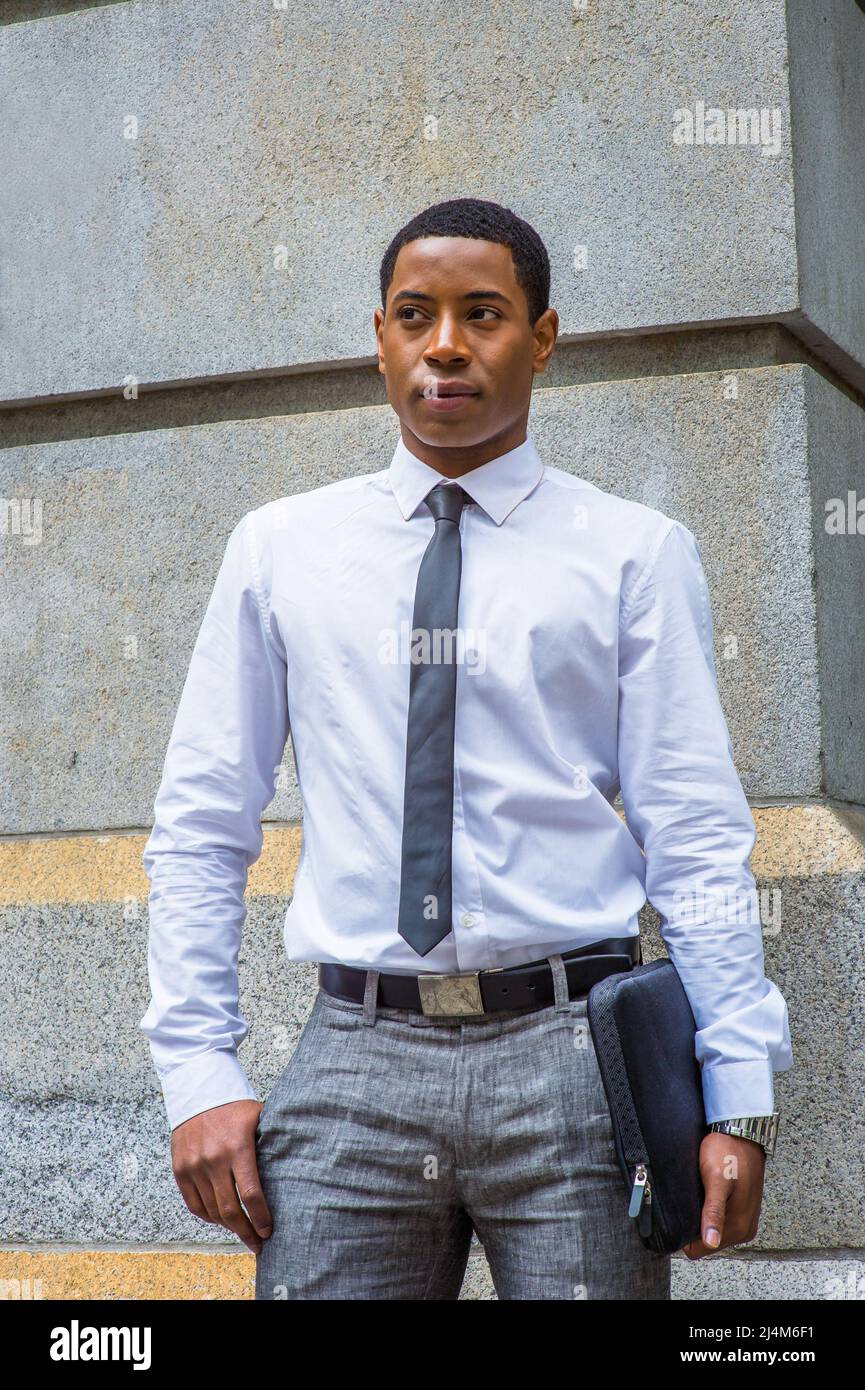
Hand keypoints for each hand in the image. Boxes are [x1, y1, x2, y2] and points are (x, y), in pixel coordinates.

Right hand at [170, 1099, 272, 1254]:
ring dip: (229, 1227)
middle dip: (246, 1232)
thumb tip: (297, 1168)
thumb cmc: (235, 1107)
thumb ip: (273, 1143)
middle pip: (230, 1210)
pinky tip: (221, 1220)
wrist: (198, 1092)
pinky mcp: (180, 1169)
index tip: (268, 1231)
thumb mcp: (259, 1118)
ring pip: (212, 1211)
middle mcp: (214, 1160)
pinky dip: (208, 1217)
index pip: (250, 1194)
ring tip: (242, 1232)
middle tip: (257, 1243)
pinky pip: (194, 1205)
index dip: (260, 1218)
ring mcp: (194, 1166)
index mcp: (238, 1148)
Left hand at [682, 1131, 765, 1258]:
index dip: (685, 1235)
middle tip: (686, 1200)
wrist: (742, 1133)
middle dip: (693, 1225)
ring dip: (701, 1217)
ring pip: (711, 1231)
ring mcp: (744, 1221)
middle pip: (705, 1242)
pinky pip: (719, 1220)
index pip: (699, 1250)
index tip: (677, 1214)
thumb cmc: (728, 1151)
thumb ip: (713, 1211)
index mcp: (738, 1227)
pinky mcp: (742, 1211)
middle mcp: (744, 1229)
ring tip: (696, 1195)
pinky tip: (705, 1195)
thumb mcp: (716, 1179)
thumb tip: (711, 1241)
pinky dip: (709, 1211)